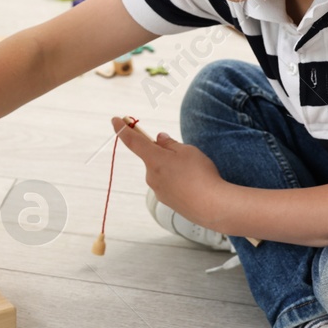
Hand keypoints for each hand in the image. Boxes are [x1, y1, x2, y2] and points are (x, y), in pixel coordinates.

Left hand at [110, 116, 227, 231]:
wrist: (213, 207)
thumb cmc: (201, 176)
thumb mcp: (187, 151)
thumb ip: (170, 144)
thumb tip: (159, 140)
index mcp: (154, 160)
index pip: (133, 141)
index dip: (123, 129)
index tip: (115, 120)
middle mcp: (151, 176)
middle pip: (152, 157)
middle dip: (164, 153)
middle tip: (185, 155)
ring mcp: (158, 190)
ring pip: (161, 171)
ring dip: (173, 168)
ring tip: (194, 173)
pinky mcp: (166, 201)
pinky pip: (168, 184)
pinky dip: (177, 181)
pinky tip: (193, 184)